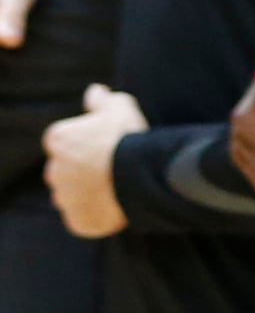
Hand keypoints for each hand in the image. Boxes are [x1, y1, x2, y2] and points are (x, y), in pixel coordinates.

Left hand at [43, 84, 143, 235]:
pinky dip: (95, 216)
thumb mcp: (121, 107)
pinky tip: (115, 208)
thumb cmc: (129, 138)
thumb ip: (104, 100)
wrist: (142, 174)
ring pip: (72, 197)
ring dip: (86, 194)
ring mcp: (66, 199)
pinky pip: (83, 220)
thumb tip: (96, 91)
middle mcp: (54, 171)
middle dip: (82, 171)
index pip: (64, 143)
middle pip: (64, 172)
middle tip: (111, 170)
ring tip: (115, 191)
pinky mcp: (79, 221)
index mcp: (58, 140)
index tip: (106, 148)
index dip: (86, 145)